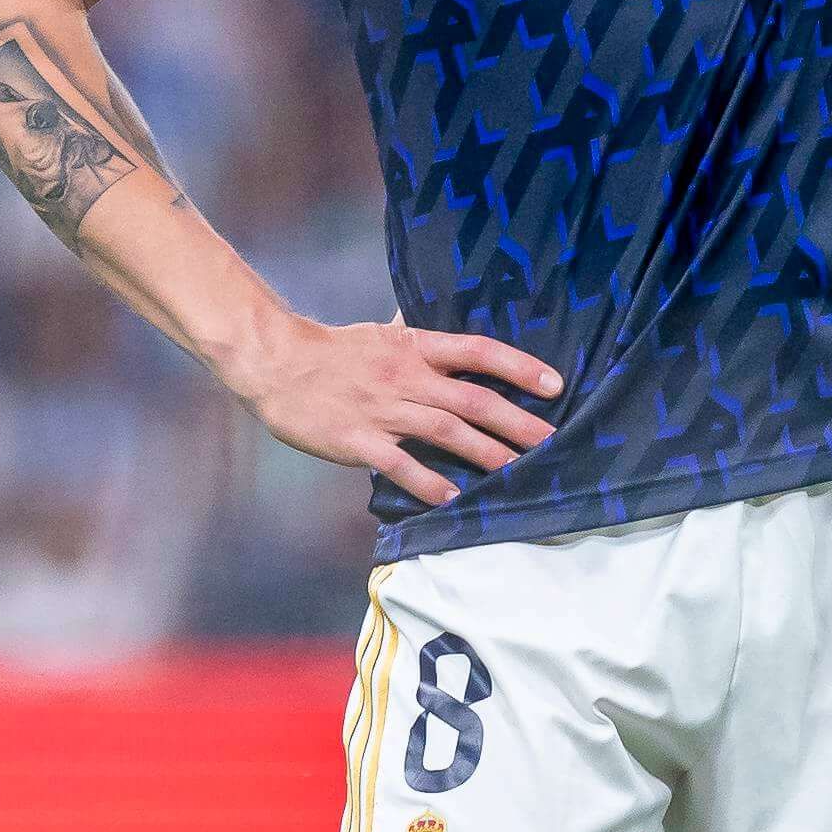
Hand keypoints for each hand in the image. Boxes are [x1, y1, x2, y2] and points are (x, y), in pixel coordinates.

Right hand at [227, 311, 561, 510]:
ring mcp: (383, 410)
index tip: (555, 384)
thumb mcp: (383, 335)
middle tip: (551, 442)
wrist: (277, 363)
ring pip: (446, 431)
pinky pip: (401, 465)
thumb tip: (451, 339)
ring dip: (486, 453)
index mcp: (415, 348)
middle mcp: (407, 377)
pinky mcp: (359, 440)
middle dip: (517, 422)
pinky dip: (429, 482)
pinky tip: (453, 497)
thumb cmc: (332, 350)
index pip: (478, 352)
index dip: (519, 367)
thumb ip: (419, 341)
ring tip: (517, 472)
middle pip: (473, 399)